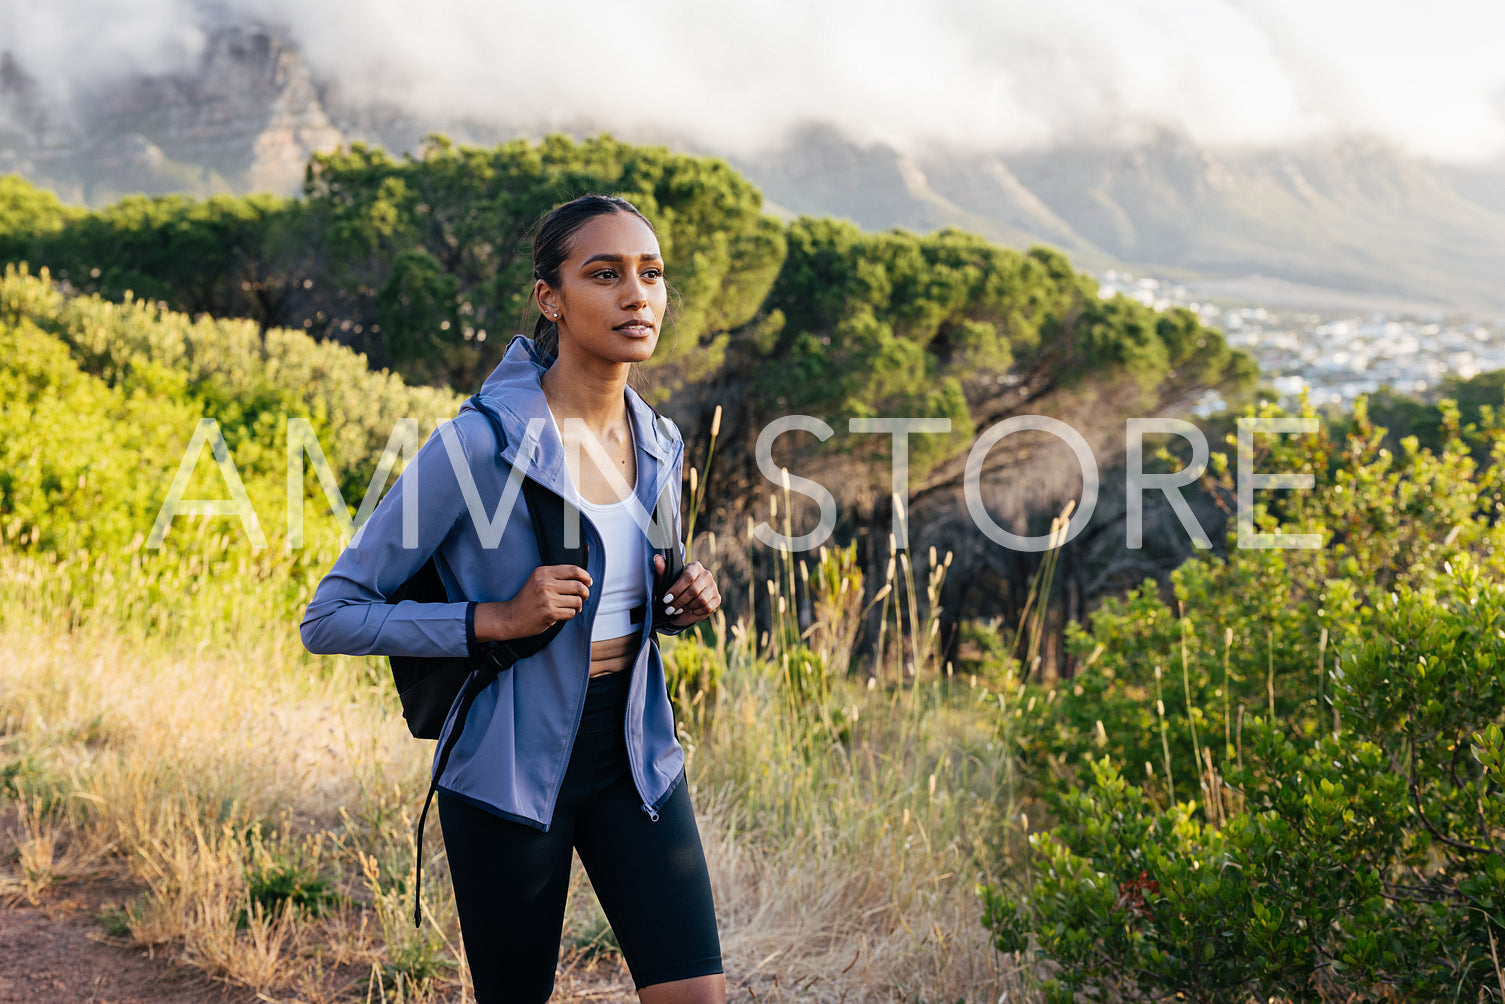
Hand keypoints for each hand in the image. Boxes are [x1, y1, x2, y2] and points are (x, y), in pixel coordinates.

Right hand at [476, 564, 590, 639]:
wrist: (511, 617)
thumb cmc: (528, 599)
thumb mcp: (539, 580)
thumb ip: (558, 576)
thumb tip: (585, 579)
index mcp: (543, 572)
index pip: (573, 570)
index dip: (585, 576)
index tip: (588, 582)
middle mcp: (545, 583)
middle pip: (579, 586)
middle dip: (585, 593)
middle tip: (583, 597)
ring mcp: (547, 598)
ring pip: (577, 601)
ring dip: (578, 605)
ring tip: (572, 607)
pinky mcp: (549, 613)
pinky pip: (571, 612)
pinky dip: (571, 614)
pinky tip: (563, 613)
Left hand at [653, 556, 719, 627]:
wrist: (683, 603)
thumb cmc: (673, 589)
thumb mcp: (665, 581)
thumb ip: (662, 570)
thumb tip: (657, 558)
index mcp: (695, 566)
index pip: (688, 577)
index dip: (676, 590)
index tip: (666, 599)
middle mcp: (706, 574)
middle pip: (694, 590)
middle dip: (679, 602)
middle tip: (669, 608)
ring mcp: (713, 587)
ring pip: (701, 600)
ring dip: (687, 607)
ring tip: (677, 609)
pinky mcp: (717, 599)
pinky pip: (707, 608)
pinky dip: (696, 612)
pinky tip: (689, 610)